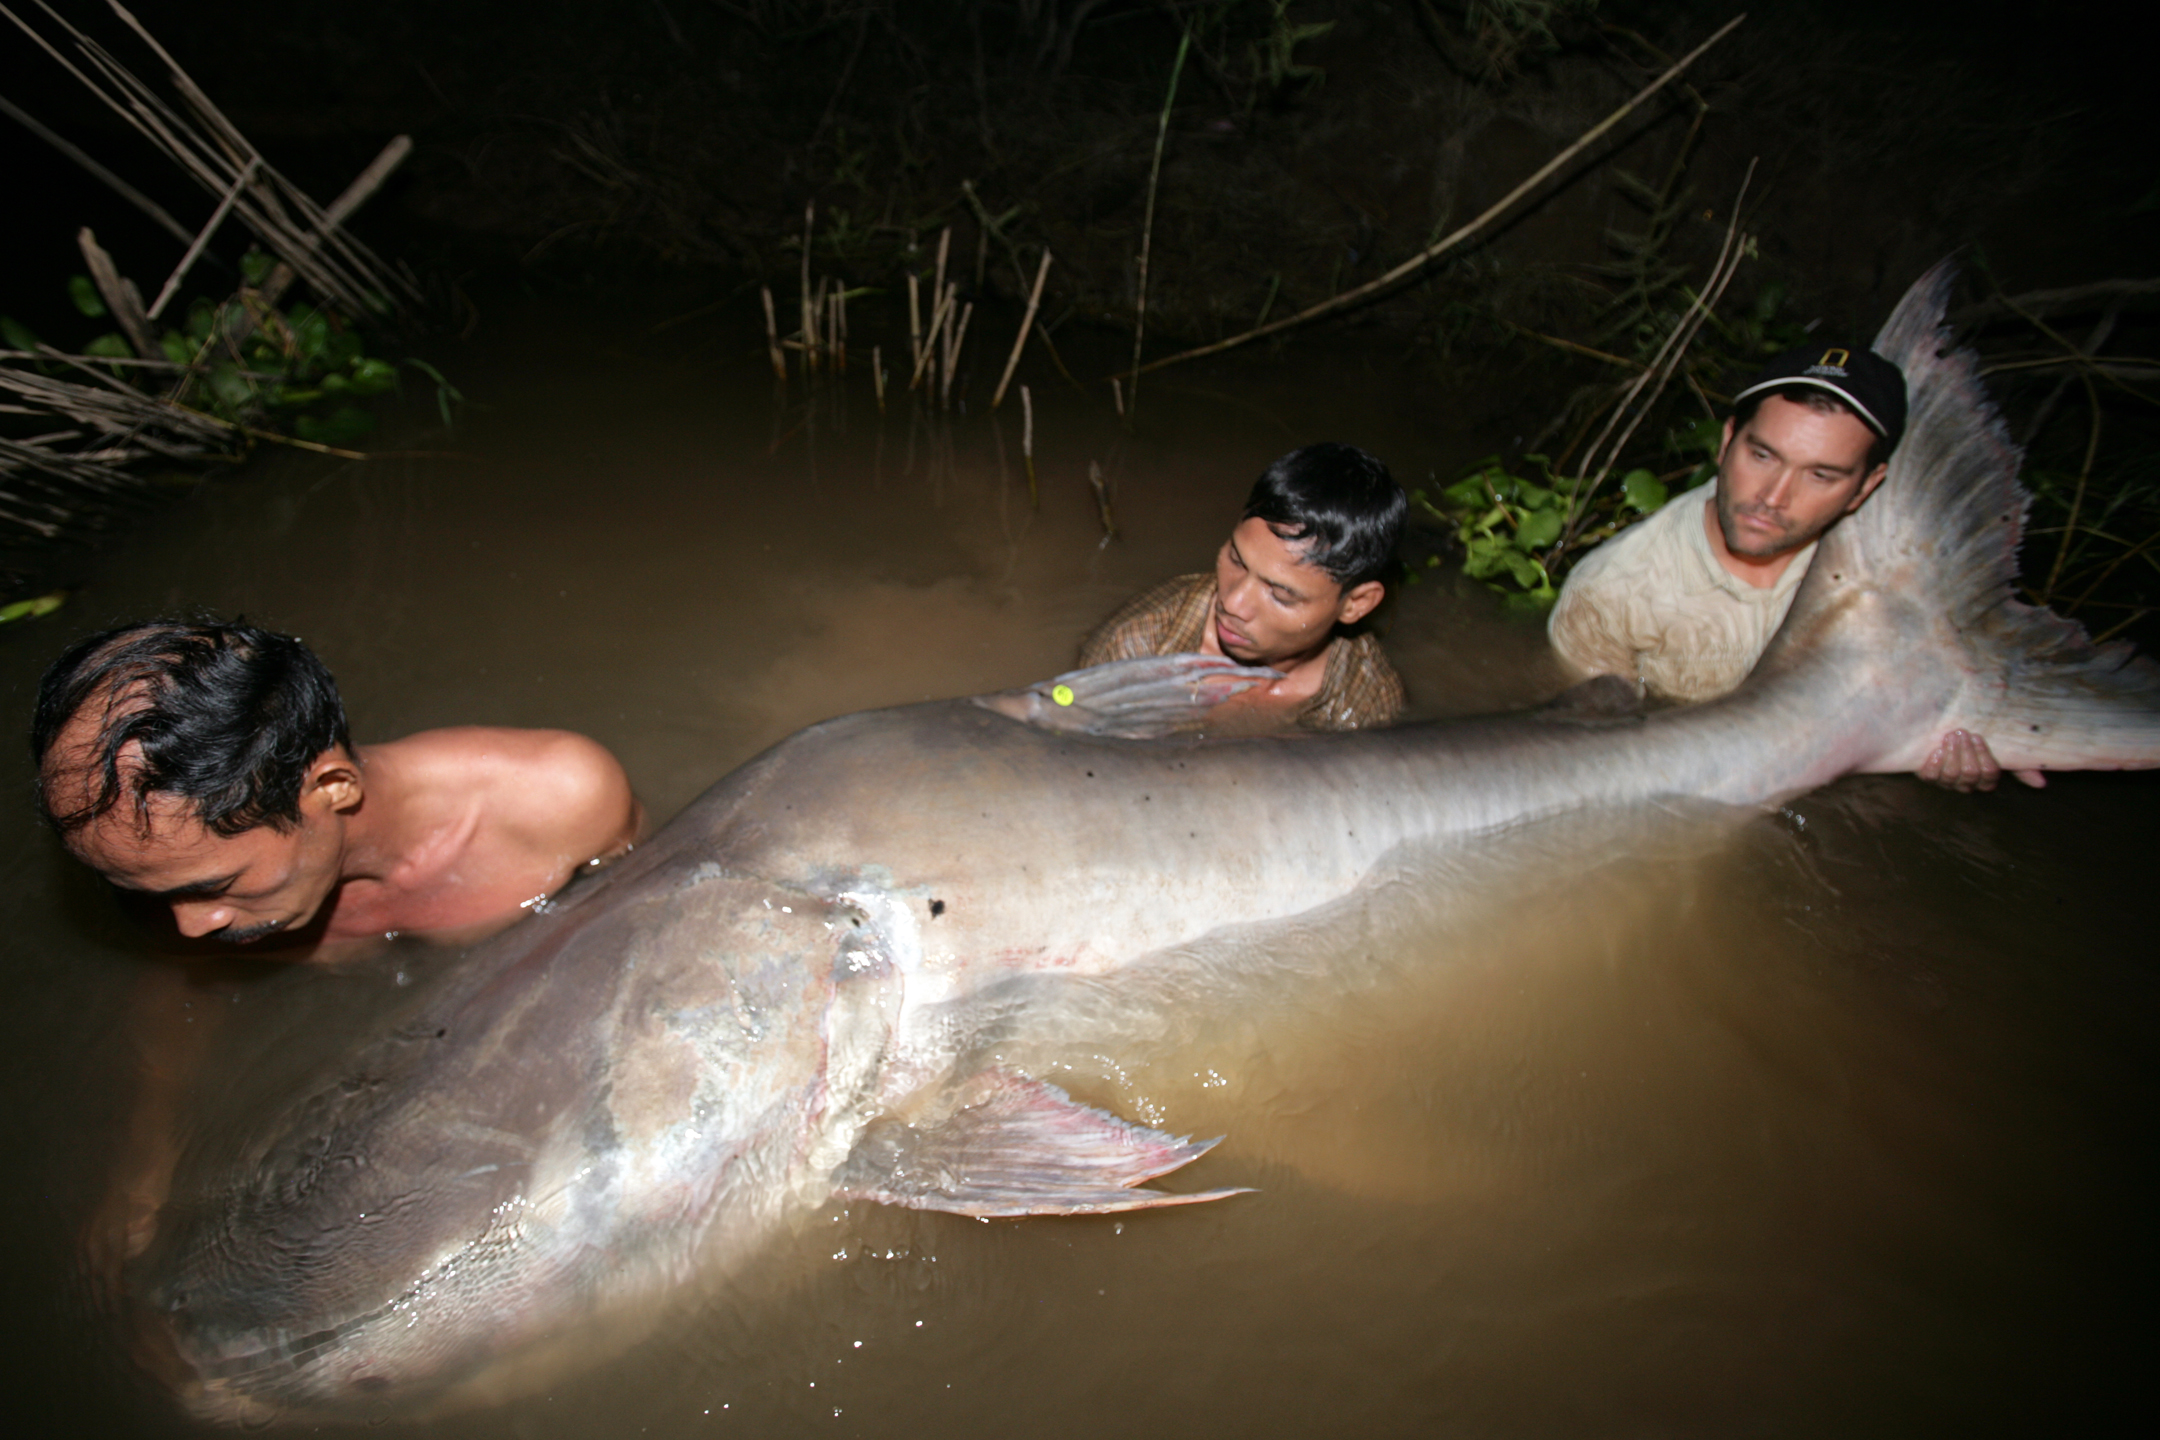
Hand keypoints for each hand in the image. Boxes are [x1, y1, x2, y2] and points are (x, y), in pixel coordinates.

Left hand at [1917, 729, 2046, 792]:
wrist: (1947, 731)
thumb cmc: (1975, 741)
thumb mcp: (1999, 748)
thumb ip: (2019, 764)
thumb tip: (2041, 783)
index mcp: (1985, 779)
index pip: (1989, 774)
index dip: (1983, 757)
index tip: (1977, 737)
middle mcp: (1967, 784)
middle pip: (1970, 774)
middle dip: (1966, 752)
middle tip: (1962, 733)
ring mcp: (1947, 782)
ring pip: (1951, 775)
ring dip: (1951, 754)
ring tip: (1950, 737)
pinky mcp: (1929, 777)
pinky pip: (1930, 776)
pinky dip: (1934, 763)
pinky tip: (1937, 750)